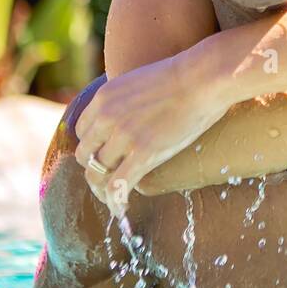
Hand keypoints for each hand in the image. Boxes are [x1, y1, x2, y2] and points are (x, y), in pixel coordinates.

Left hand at [73, 51, 227, 214]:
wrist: (204, 78)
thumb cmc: (183, 77)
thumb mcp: (138, 81)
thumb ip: (124, 99)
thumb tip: (131, 114)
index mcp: (103, 98)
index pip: (82, 131)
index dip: (94, 146)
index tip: (107, 155)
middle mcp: (107, 117)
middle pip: (86, 154)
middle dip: (97, 166)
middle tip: (113, 175)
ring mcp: (124, 136)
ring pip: (97, 173)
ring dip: (103, 188)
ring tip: (114, 198)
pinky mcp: (144, 153)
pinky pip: (118, 186)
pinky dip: (116, 201)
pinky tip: (121, 210)